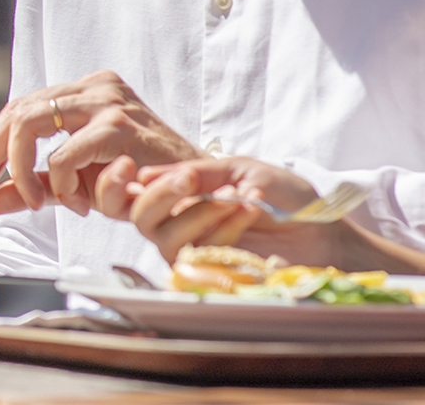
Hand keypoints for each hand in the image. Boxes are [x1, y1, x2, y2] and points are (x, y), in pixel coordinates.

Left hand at [0, 70, 197, 214]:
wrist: (195, 192)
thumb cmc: (139, 183)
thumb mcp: (76, 184)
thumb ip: (32, 187)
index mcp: (81, 93)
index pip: (18, 110)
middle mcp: (92, 87)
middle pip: (16, 112)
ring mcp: (106, 101)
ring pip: (30, 125)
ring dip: (25, 171)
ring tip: (43, 202)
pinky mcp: (120, 124)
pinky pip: (65, 154)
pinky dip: (60, 183)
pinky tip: (82, 203)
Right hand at [94, 155, 358, 265]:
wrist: (324, 231)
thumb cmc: (285, 198)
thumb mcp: (241, 169)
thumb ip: (199, 172)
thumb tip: (146, 175)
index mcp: (179, 196)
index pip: (130, 192)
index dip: (115, 182)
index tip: (127, 165)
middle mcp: (178, 224)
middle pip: (137, 216)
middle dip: (159, 194)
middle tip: (189, 179)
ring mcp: (194, 251)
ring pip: (164, 236)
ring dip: (199, 211)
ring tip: (236, 197)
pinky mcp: (213, 274)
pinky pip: (197, 253)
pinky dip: (221, 228)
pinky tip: (247, 212)